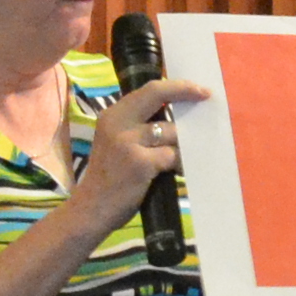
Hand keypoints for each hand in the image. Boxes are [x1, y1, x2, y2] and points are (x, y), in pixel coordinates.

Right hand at [64, 75, 197, 233]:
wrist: (90, 209)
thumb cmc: (108, 178)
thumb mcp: (116, 143)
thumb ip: (138, 128)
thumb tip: (177, 120)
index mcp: (112, 115)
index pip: (148, 90)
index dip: (175, 86)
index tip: (198, 88)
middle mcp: (117, 123)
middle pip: (158, 95)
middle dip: (186, 92)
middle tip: (205, 96)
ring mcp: (128, 142)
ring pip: (171, 132)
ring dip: (181, 145)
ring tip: (178, 159)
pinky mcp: (140, 163)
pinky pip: (172, 156)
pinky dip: (178, 164)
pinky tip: (176, 172)